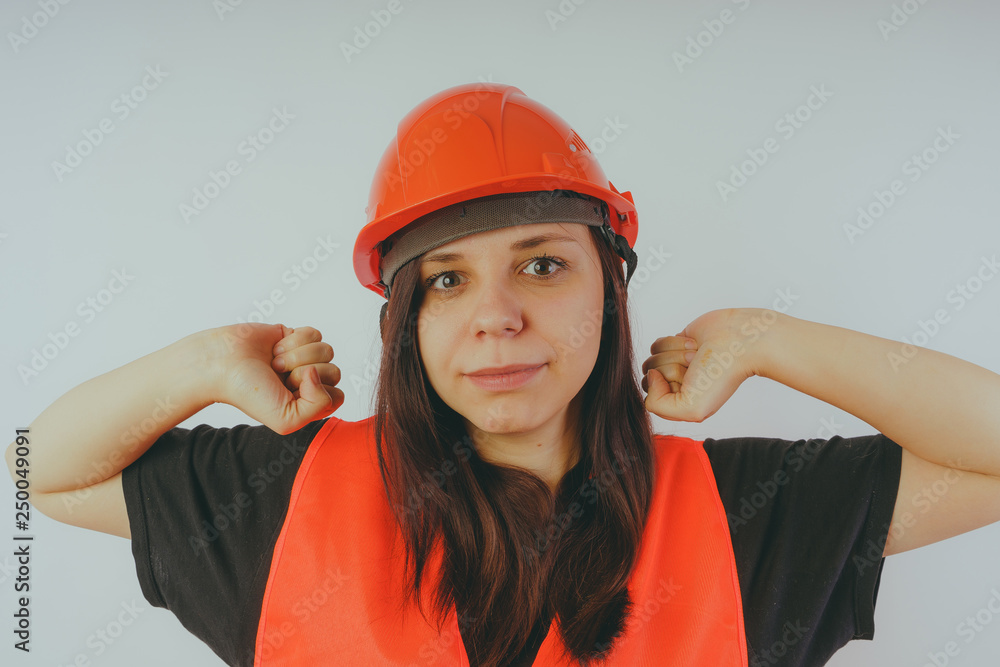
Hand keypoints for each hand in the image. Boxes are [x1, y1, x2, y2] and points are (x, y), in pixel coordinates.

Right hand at [203, 323, 344, 434]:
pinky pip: (315, 334)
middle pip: (335, 372)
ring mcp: (304, 358)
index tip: (290, 393)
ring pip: (327, 351)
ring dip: (297, 356)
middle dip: (303, 373)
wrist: (222, 364)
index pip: (337, 396)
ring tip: (275, 362)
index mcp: (309, 403)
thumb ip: (318, 406)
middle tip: (278, 376)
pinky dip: (294, 340)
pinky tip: (276, 349)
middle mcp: (309, 381)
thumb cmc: (249, 394)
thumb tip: (320, 373)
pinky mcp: (296, 336)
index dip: (318, 393)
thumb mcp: (287, 419)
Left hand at [640, 308, 762, 421]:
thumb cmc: (721, 375)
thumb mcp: (690, 409)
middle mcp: (677, 385)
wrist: (739, 341)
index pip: (651, 398)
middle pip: (649, 376)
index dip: (665, 388)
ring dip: (675, 355)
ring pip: (652, 358)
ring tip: (697, 356)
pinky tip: (693, 344)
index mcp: (680, 404)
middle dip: (671, 369)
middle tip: (695, 368)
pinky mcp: (675, 344)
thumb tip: (651, 377)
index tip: (688, 383)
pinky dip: (673, 342)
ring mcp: (675, 364)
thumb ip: (658, 405)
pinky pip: (656, 344)